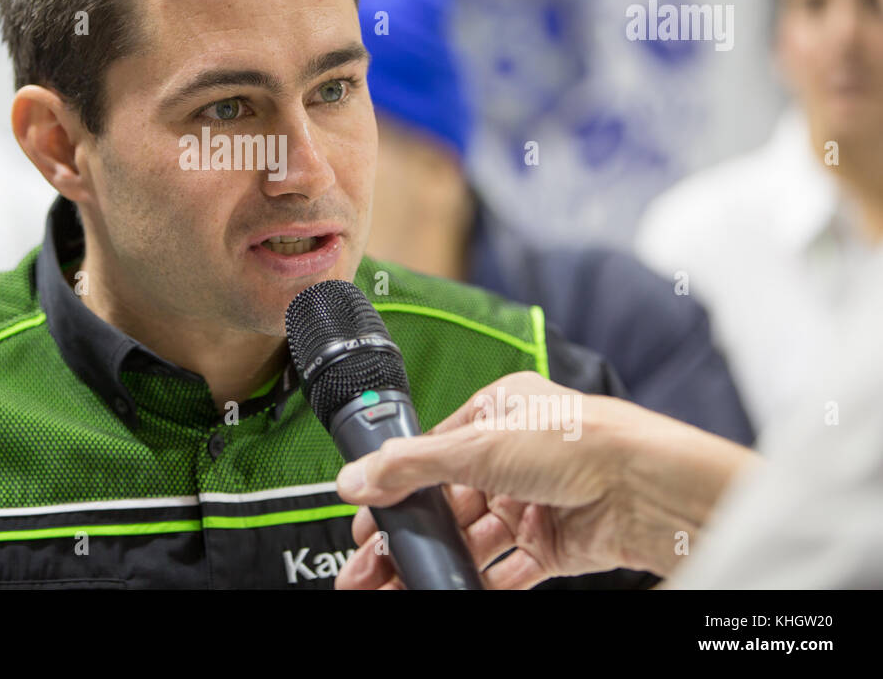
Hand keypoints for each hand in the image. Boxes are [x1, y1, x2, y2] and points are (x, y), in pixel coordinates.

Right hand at [334, 371, 756, 588]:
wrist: (645, 487)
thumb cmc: (579, 440)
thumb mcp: (474, 445)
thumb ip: (409, 466)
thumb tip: (357, 477)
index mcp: (495, 413)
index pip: (432, 454)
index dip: (397, 488)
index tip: (367, 518)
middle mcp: (515, 456)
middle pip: (449, 503)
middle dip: (412, 536)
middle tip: (374, 564)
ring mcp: (536, 501)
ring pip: (474, 540)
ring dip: (440, 561)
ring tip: (402, 585)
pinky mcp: (555, 543)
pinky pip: (509, 570)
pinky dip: (482, 582)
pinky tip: (452, 589)